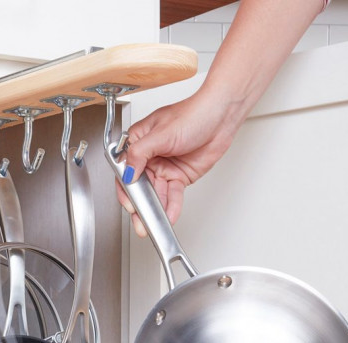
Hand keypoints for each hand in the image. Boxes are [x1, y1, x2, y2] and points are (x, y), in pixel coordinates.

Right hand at [118, 85, 240, 236]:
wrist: (222, 117)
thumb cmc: (193, 113)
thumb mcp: (161, 133)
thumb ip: (140, 153)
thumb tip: (127, 172)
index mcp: (139, 141)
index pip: (125, 169)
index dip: (126, 188)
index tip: (129, 202)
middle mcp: (150, 156)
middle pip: (140, 186)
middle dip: (140, 205)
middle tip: (139, 221)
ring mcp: (164, 167)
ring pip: (156, 194)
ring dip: (155, 209)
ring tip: (154, 223)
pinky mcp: (179, 176)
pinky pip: (172, 195)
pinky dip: (171, 206)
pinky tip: (170, 215)